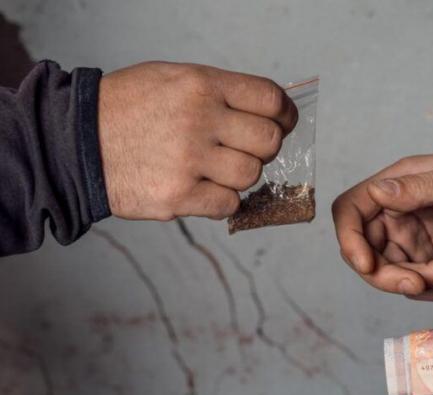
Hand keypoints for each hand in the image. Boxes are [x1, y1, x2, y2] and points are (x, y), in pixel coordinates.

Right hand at [98, 62, 297, 220]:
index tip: (282, 123)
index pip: (270, 99)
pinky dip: (222, 200)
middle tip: (244, 149)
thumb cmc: (128, 108)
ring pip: (250, 175)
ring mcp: (189, 160)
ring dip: (239, 175)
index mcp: (201, 85)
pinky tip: (202, 189)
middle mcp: (199, 119)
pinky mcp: (178, 196)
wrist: (76, 142)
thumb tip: (270, 113)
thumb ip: (220, 93)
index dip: (284, 114)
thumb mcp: (172, 79)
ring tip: (213, 168)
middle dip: (264, 148)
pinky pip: (228, 204)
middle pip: (268, 142)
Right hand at [332, 154, 432, 299]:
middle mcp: (397, 214)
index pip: (350, 211)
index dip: (348, 239)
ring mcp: (413, 240)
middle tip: (420, 282)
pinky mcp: (432, 261)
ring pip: (395, 276)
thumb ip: (417, 189)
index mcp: (396, 185)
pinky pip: (422, 287)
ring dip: (425, 282)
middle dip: (390, 276)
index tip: (366, 263)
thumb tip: (376, 191)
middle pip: (366, 254)